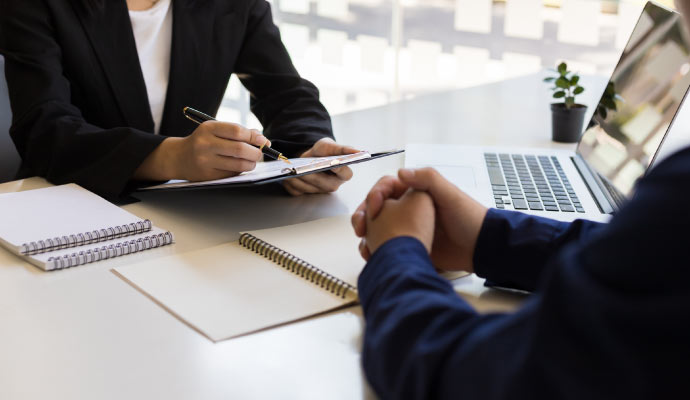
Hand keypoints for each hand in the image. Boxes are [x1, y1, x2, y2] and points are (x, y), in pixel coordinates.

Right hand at [135, 121, 268, 181]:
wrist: (179, 157)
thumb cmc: (203, 141)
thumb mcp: (216, 130)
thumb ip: (238, 132)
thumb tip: (262, 139)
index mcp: (208, 128)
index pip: (237, 131)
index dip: (254, 136)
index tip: (263, 141)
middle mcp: (205, 144)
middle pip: (240, 149)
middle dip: (256, 152)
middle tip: (259, 153)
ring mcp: (205, 161)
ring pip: (239, 164)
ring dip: (251, 163)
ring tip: (251, 161)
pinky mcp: (208, 175)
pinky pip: (232, 173)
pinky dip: (241, 170)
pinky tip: (238, 166)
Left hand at [282, 138, 359, 195]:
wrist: (307, 156)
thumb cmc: (322, 152)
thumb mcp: (330, 146)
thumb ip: (343, 149)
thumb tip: (358, 152)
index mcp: (343, 174)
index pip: (346, 174)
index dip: (339, 170)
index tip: (332, 163)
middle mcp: (333, 184)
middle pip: (325, 183)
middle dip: (313, 176)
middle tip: (302, 169)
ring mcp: (319, 191)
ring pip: (309, 188)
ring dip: (298, 180)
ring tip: (290, 171)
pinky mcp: (306, 193)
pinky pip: (297, 191)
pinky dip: (290, 183)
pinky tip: (286, 176)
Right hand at [352, 168, 487, 271]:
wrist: (481, 248)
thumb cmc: (469, 218)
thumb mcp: (450, 194)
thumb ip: (428, 179)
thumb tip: (400, 173)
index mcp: (415, 193)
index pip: (386, 188)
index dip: (375, 195)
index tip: (373, 208)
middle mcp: (408, 209)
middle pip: (376, 208)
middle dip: (363, 216)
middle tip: (360, 227)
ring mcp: (407, 229)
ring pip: (377, 228)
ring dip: (366, 235)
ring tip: (364, 245)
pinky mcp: (409, 246)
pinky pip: (386, 246)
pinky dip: (376, 250)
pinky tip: (372, 255)